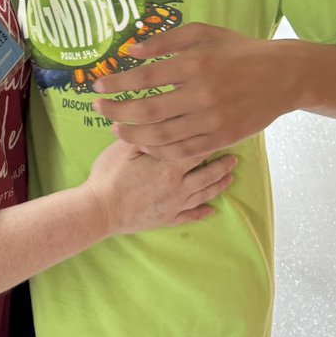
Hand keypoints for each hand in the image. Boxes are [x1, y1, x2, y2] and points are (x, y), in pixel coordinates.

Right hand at [85, 139, 235, 234]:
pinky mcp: (167, 219)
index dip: (212, 140)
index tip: (224, 131)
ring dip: (219, 185)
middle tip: (235, 156)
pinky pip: (190, 216)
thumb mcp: (124, 146)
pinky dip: (203, 213)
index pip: (198, 149)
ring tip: (230, 177)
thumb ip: (145, 133)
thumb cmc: (109, 175)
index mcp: (170, 165)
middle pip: (207, 173)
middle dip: (222, 164)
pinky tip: (212, 210)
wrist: (100, 210)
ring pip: (203, 194)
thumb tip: (158, 116)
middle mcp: (178, 186)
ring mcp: (174, 205)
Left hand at [91, 23, 295, 161]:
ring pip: (163, 136)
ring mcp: (213, 120)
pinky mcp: (222, 139)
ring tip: (116, 130)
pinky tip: (144, 145)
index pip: (145, 77)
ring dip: (133, 135)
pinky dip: (159, 151)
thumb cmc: (237, 50)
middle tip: (99, 109)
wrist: (282, 76)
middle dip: (117, 111)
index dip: (117, 83)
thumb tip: (132, 51)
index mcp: (195, 63)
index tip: (97, 85)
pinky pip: (183, 151)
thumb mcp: (203, 33)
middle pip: (148, 110)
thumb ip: (166, 39)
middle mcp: (202, 93)